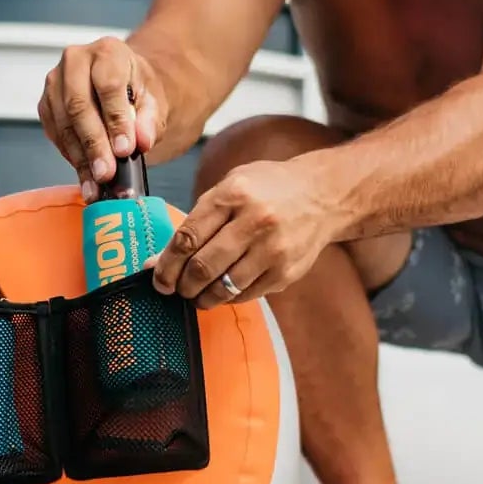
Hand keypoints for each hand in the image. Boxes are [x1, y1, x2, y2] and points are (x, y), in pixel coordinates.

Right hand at [38, 35, 163, 197]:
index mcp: (108, 52)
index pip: (108, 85)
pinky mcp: (46, 105)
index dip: (116, 120)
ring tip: (97, 183)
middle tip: (107, 173)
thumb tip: (141, 140)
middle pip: (79, 106)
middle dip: (94, 145)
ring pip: (64, 124)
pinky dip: (71, 158)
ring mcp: (56, 82)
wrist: (120, 85)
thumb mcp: (154, 101)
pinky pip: (55, 134)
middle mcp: (76, 61)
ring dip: (81, 158)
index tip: (125, 149)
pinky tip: (86, 176)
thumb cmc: (136, 89)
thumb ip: (150, 121)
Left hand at [153, 158, 338, 308]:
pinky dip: (228, 297)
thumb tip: (159, 259)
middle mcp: (254, 222)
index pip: (188, 238)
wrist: (324, 196)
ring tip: (196, 294)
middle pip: (203, 266)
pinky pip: (246, 294)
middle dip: (181, 285)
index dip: (166, 264)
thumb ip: (198, 219)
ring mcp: (273, 250)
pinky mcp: (286, 272)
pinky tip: (223, 290)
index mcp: (233, 195)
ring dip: (202, 297)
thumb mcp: (232, 186)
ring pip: (223, 287)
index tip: (158, 278)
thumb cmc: (269, 189)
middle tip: (175, 289)